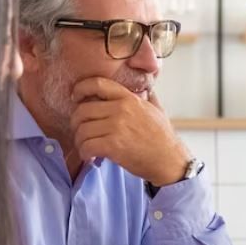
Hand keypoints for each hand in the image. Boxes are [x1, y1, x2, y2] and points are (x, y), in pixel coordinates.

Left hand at [70, 77, 188, 186]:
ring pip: (82, 130)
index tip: (76, 98)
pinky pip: (87, 146)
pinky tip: (90, 156)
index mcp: (129, 98)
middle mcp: (121, 109)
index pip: (98, 83)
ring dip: (80, 141)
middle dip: (76, 122)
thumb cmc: (162, 137)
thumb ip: (147, 95)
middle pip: (83, 110)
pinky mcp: (114, 146)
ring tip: (86, 146)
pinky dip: (84, 153)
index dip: (80, 89)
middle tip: (80, 131)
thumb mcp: (156, 109)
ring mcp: (117, 127)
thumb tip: (146, 85)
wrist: (169, 161)